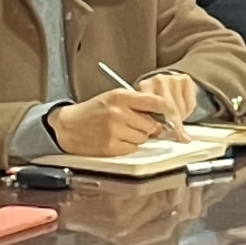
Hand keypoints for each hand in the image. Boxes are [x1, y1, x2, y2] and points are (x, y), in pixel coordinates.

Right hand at [48, 87, 188, 157]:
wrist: (68, 126)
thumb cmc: (93, 111)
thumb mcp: (114, 97)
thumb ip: (138, 104)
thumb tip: (164, 118)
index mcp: (122, 96)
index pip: (158, 103)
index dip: (172, 113)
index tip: (178, 121)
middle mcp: (119, 112)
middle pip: (152, 125)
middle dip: (149, 127)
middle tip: (135, 124)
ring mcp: (115, 130)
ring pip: (143, 138)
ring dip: (138, 137)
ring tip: (121, 130)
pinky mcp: (111, 146)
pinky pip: (133, 148)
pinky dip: (128, 146)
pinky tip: (115, 138)